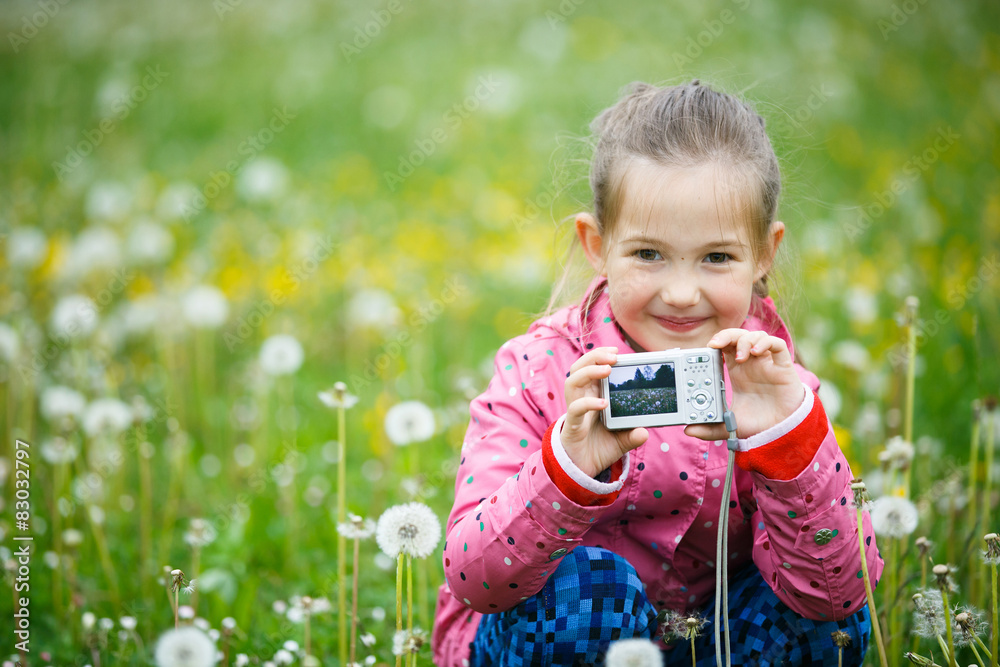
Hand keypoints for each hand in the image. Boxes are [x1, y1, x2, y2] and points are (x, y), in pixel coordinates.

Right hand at [562, 346, 648, 477]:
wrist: (583, 468)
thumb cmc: (599, 447)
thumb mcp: (622, 441)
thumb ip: (633, 435)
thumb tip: (645, 432)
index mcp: (593, 395)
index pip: (592, 368)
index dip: (601, 356)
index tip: (617, 352)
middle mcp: (582, 398)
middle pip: (579, 367)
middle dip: (595, 356)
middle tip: (613, 355)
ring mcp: (575, 410)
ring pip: (573, 381)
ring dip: (589, 371)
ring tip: (606, 369)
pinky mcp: (571, 425)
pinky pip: (575, 408)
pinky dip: (588, 403)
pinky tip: (603, 404)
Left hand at [684, 329, 804, 441]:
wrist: (782, 431)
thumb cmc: (758, 422)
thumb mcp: (729, 426)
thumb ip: (709, 429)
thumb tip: (688, 431)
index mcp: (737, 371)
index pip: (724, 346)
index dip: (715, 342)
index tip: (703, 350)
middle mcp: (751, 363)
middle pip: (738, 336)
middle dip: (726, 335)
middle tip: (715, 344)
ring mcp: (767, 362)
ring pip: (756, 336)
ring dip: (745, 340)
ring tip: (740, 356)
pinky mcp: (783, 366)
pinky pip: (777, 344)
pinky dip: (766, 343)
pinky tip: (757, 353)